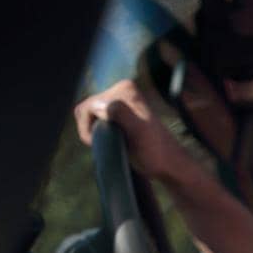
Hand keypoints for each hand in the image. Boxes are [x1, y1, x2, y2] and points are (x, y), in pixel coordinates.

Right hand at [74, 79, 192, 184]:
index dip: (90, 129)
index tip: (107, 142)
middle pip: (85, 109)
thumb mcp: (138, 132)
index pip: (87, 107)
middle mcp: (121, 88)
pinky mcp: (117, 111)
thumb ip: (121, 114)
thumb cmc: (153, 152)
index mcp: (124, 88)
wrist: (167, 164)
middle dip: (91, 130)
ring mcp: (119, 100)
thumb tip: (100, 105)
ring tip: (111, 143)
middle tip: (110, 144)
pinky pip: (92, 119)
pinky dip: (95, 132)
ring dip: (93, 132)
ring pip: (87, 115)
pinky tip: (110, 141)